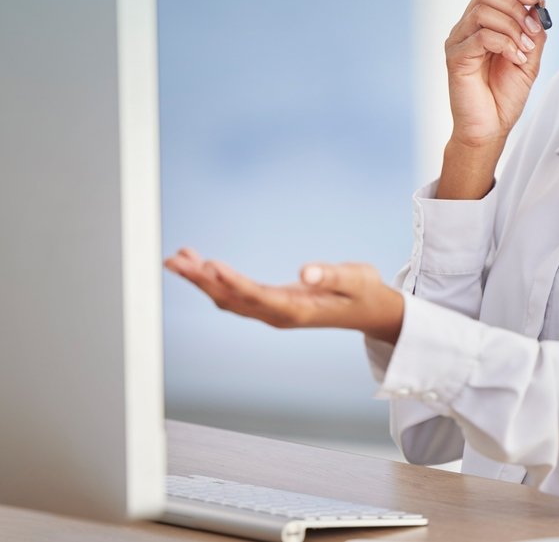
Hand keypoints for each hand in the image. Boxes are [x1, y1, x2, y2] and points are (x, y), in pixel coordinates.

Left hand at [164, 247, 403, 343]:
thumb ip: (332, 275)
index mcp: (296, 309)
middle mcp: (278, 314)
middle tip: (175, 261)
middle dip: (201, 281)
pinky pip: (235, 296)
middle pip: (231, 300)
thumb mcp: (356, 278)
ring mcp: (272, 312)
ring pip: (228, 300)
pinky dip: (214, 281)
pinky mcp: (270, 305)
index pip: (256, 296)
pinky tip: (201, 267)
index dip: (232, 282)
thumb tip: (306, 272)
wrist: (369, 310)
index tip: (210, 265)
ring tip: (177, 259)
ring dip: (201, 281)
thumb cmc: (364, 291)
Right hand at [444, 0, 546, 149]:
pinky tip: (516, 59)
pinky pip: (480, 37)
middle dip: (515, 6)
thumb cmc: (504, 97)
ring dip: (511, 26)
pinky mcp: (455, 58)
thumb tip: (537, 7)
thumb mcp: (529, 59)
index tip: (538, 3)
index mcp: (481, 26)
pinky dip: (504, 43)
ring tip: (524, 48)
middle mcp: (466, 29)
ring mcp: (458, 42)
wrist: (489, 128)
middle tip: (532, 29)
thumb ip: (533, 33)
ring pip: (482, 11)